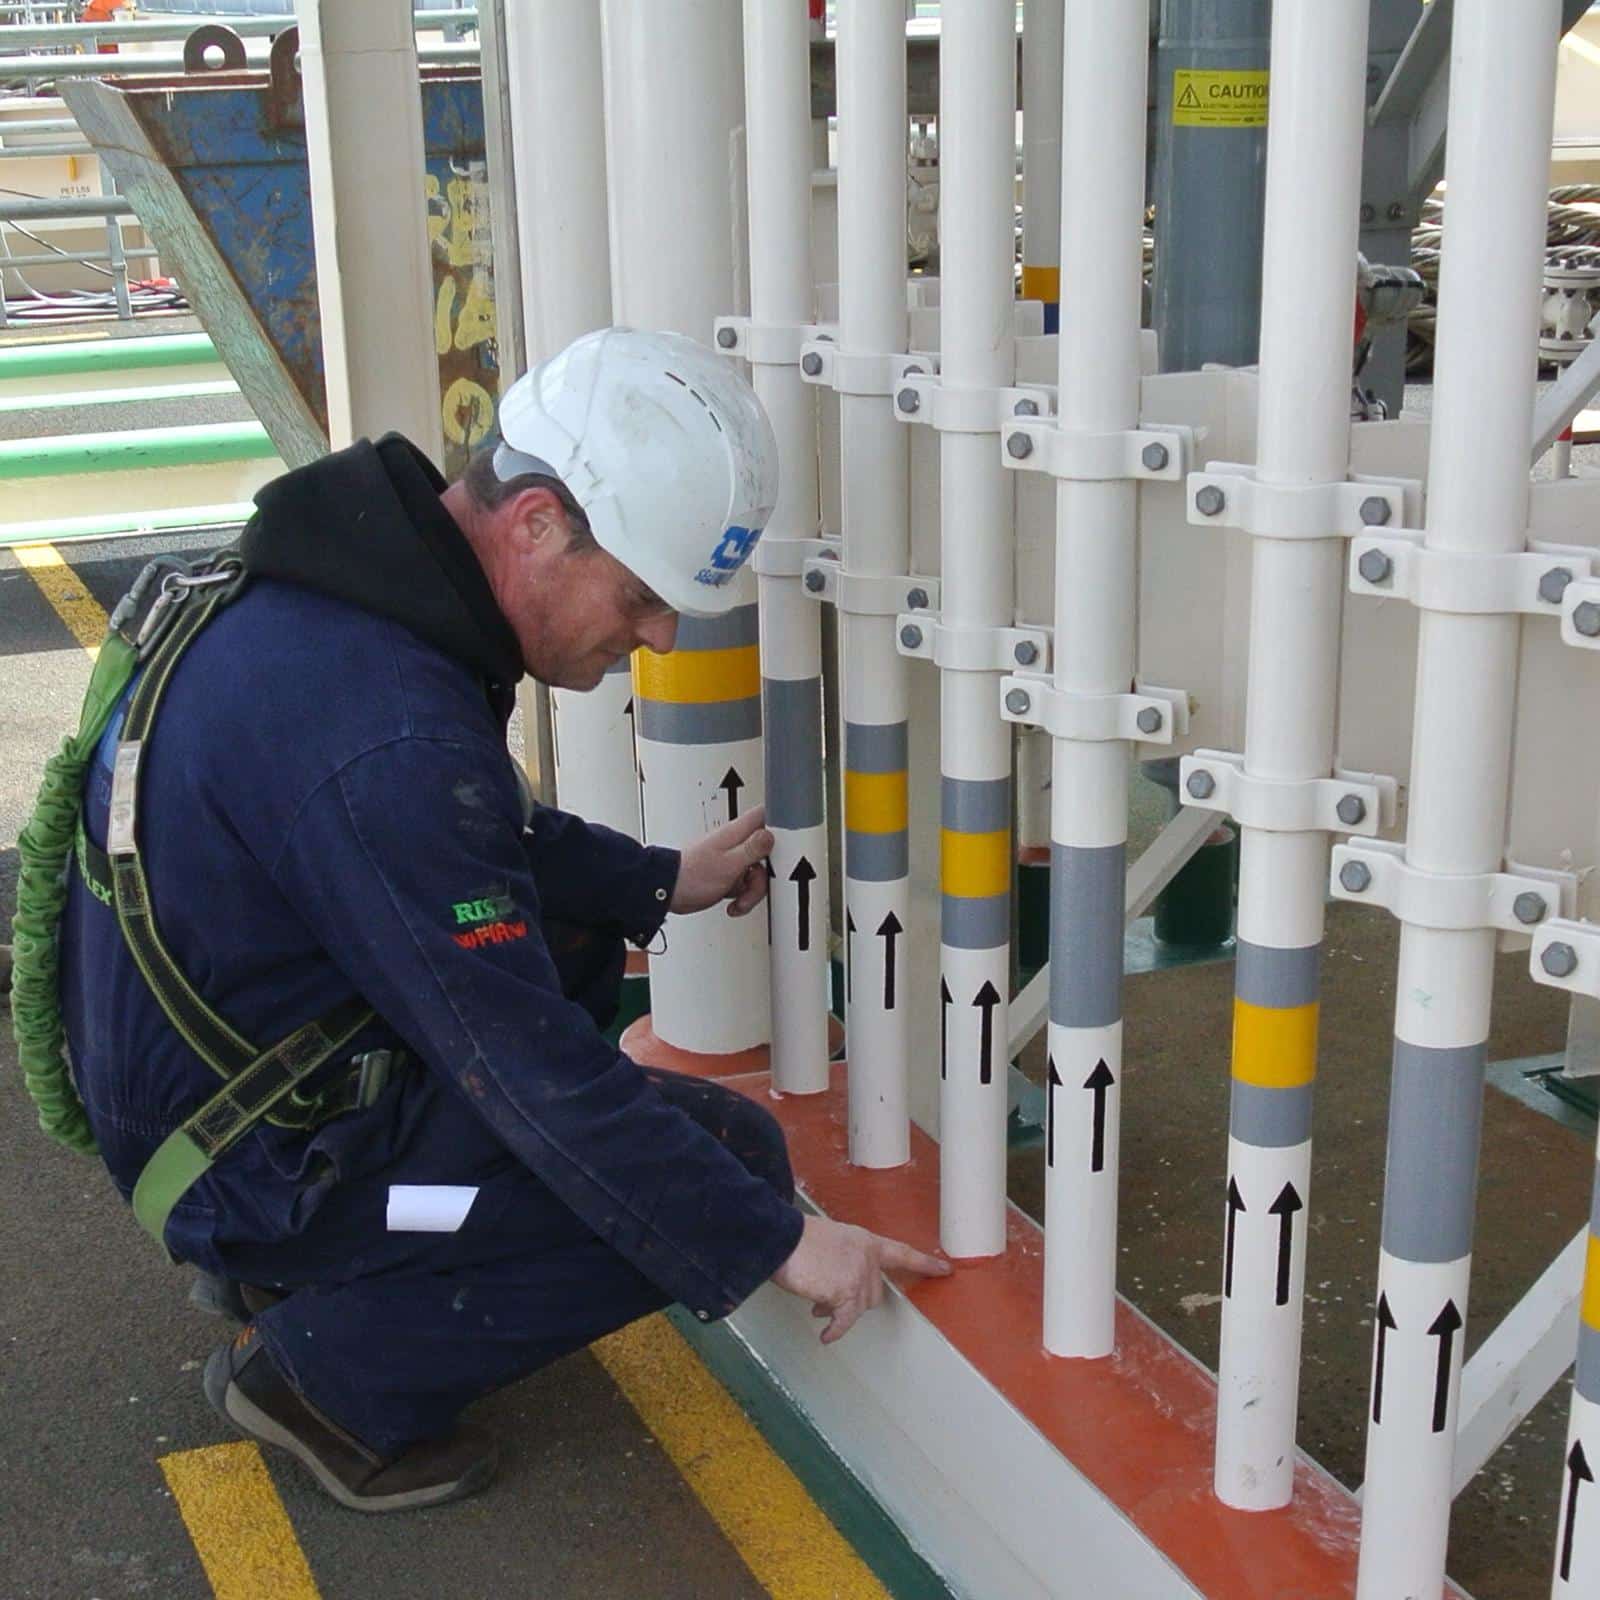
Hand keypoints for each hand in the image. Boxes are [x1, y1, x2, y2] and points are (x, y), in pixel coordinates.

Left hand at [671, 805, 774, 916]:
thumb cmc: (690, 876)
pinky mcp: (727, 875)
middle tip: (755, 885)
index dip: (779, 825)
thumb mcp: (729, 863)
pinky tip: (734, 903)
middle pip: (767, 853)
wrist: (667, 892)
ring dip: (753, 891)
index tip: (786, 845)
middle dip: (766, 874)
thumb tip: (770, 834)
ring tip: (740, 900)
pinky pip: (745, 884)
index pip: (765, 816)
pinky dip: (743, 896)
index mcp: (737, 833)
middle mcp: (736, 844)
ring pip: (757, 872)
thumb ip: (753, 848)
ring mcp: (732, 860)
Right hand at [771, 1215, 951, 1344]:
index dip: (925, 1263)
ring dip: (839, 1310)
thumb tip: (838, 1291)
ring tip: (816, 1303)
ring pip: (859, 1307)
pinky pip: (844, 1321)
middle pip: (874, 1293)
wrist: (782, 1238)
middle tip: (828, 1297)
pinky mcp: (846, 1293)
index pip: (902, 1254)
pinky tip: (825, 1335)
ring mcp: (859, 1276)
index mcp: (866, 1241)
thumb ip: (845, 1259)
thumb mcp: (831, 1241)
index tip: (945, 1270)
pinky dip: (834, 1329)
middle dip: (853, 1298)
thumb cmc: (798, 1238)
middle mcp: (868, 1258)